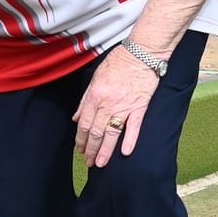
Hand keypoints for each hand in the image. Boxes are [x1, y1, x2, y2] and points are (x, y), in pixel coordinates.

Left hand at [72, 48, 160, 167]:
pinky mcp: (140, 107)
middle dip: (90, 149)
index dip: (80, 139)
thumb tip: (76, 117)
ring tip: (100, 163)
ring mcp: (124, 106)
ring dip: (105, 150)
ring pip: (111, 133)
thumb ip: (85, 100)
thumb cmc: (118, 62)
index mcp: (95, 96)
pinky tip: (125, 152)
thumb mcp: (95, 78)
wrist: (141, 53)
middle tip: (88, 162)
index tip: (79, 149)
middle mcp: (107, 104)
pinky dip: (130, 140)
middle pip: (95, 131)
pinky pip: (134, 127)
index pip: (84, 123)